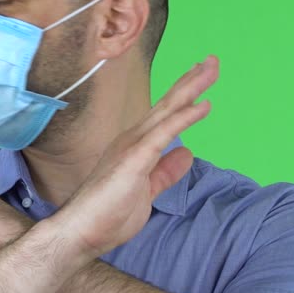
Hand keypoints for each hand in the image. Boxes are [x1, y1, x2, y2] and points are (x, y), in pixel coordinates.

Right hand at [48, 55, 218, 259]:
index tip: (201, 79)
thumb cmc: (108, 214)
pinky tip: (202, 105)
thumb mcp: (147, 191)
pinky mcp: (135, 158)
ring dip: (191, 89)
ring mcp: (133, 146)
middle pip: (168, 105)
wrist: (81, 231)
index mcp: (136, 147)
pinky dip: (184, 117)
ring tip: (210, 68)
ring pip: (167, 111)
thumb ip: (166, 172)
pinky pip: (164, 133)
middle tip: (212, 61)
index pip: (165, 116)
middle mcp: (133, 139)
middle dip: (191, 82)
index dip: (184, 97)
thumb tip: (186, 152)